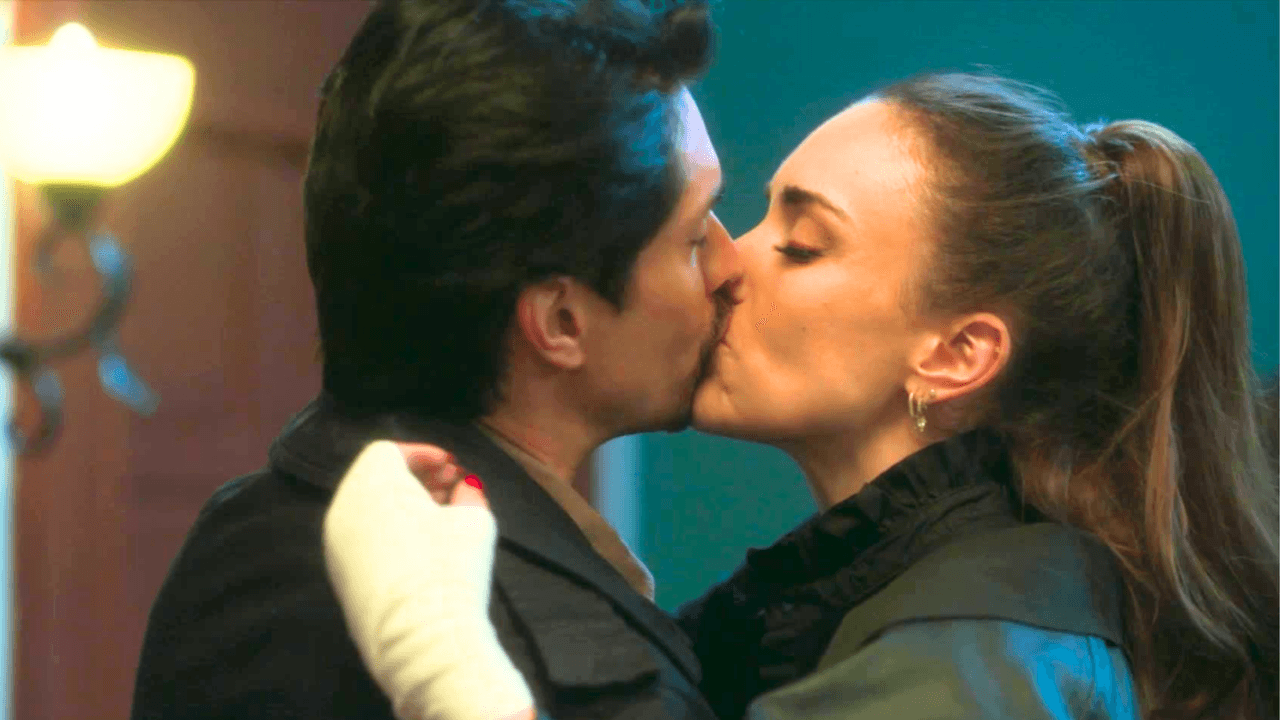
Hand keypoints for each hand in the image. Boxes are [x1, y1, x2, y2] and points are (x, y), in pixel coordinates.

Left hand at [323, 441, 534, 719]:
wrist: (421, 638)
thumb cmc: (449, 568)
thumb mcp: (475, 519)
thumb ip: (467, 494)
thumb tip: (463, 490)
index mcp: (371, 483)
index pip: (388, 451)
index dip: (423, 454)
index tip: (451, 468)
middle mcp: (342, 509)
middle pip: (374, 479)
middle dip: (414, 480)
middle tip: (450, 490)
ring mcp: (335, 547)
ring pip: (366, 511)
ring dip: (401, 508)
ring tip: (441, 523)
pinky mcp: (339, 579)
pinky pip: (362, 542)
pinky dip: (387, 535)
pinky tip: (421, 554)